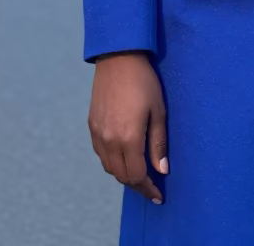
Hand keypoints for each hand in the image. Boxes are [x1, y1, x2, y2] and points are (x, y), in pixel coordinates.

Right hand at [88, 52, 168, 202]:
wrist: (118, 58)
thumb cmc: (144, 82)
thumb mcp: (158, 111)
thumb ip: (158, 143)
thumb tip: (161, 170)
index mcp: (128, 138)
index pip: (136, 176)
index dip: (148, 189)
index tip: (158, 196)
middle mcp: (109, 140)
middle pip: (121, 175)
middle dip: (137, 184)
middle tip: (151, 186)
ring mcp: (98, 133)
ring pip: (109, 167)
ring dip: (123, 174)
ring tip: (139, 172)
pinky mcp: (92, 125)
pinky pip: (100, 153)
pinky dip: (112, 161)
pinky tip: (123, 156)